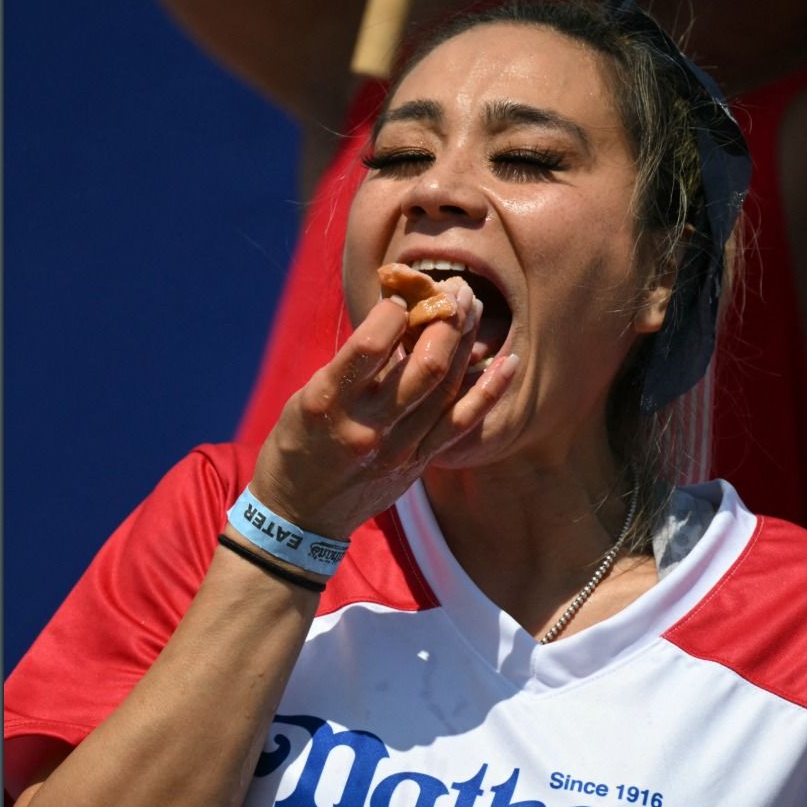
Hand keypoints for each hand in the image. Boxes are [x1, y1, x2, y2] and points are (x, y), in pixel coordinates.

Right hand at [250, 278, 518, 539]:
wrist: (300, 517)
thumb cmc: (296, 446)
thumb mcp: (306, 398)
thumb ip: (351, 366)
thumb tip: (397, 318)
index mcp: (328, 402)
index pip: (372, 347)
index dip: (396, 311)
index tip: (406, 291)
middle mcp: (368, 426)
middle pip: (425, 366)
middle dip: (447, 319)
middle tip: (456, 289)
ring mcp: (398, 448)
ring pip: (448, 388)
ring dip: (467, 341)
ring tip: (475, 306)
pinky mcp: (418, 462)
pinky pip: (462, 421)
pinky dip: (489, 389)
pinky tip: (510, 361)